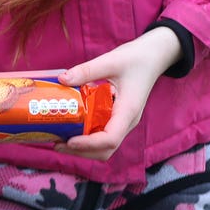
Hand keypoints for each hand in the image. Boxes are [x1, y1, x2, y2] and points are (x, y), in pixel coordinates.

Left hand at [56, 25, 182, 160]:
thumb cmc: (135, 59)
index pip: (110, 139)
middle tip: (56, 144)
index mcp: (127, 111)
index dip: (89, 144)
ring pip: (104, 146)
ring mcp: (122, 121)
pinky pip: (102, 134)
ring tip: (59, 139)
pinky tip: (71, 128)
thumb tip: (61, 80)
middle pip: (106, 149)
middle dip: (81, 151)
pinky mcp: (117, 117)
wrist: (152, 57)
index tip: (69, 140)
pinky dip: (87, 137)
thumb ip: (86, 71)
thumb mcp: (110, 61)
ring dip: (83, 147)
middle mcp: (126, 122)